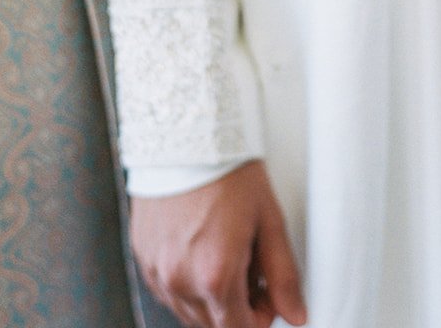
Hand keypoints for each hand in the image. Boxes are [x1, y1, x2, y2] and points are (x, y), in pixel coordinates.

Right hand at [132, 160, 306, 327]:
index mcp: (215, 275)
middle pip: (212, 326)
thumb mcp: (268, 219)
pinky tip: (202, 247)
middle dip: (237, 308)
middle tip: (253, 271)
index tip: (269, 295)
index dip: (260, 319)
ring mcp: (157, 270)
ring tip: (229, 252)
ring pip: (188, 311)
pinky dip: (187, 282)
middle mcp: (180, 280)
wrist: (187, 132)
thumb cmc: (230, 169)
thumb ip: (283, 274)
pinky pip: (167, 289)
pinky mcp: (143, 256)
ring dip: (211, 298)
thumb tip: (297, 314)